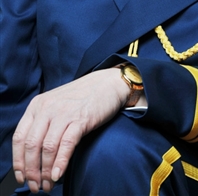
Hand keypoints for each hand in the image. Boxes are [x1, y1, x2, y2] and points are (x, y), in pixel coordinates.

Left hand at [12, 68, 129, 192]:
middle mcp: (47, 108)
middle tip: (35, 186)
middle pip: (31, 145)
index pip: (19, 137)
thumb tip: (33, 157)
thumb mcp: (55, 104)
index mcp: (37, 105)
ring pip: (47, 147)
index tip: (21, 177)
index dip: (18, 161)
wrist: (107, 83)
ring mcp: (64, 113)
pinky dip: (60, 163)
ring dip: (45, 171)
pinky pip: (66, 144)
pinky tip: (58, 174)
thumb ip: (42, 123)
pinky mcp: (81, 119)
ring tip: (48, 185)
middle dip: (31, 170)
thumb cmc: (81, 97)